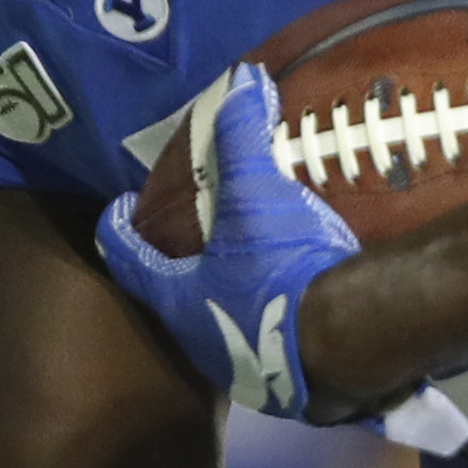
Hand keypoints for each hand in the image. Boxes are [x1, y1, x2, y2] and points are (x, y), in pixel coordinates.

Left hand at [99, 66, 359, 418]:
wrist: (348, 344)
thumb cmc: (282, 269)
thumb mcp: (258, 194)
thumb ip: (243, 137)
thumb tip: (241, 80)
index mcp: (176, 296)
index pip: (126, 256)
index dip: (120, 227)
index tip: (120, 206)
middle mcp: (198, 339)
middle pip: (175, 297)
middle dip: (184, 267)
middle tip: (200, 235)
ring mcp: (244, 370)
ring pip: (225, 328)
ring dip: (233, 301)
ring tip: (256, 269)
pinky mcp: (291, 388)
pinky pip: (277, 351)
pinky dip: (281, 327)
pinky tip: (306, 309)